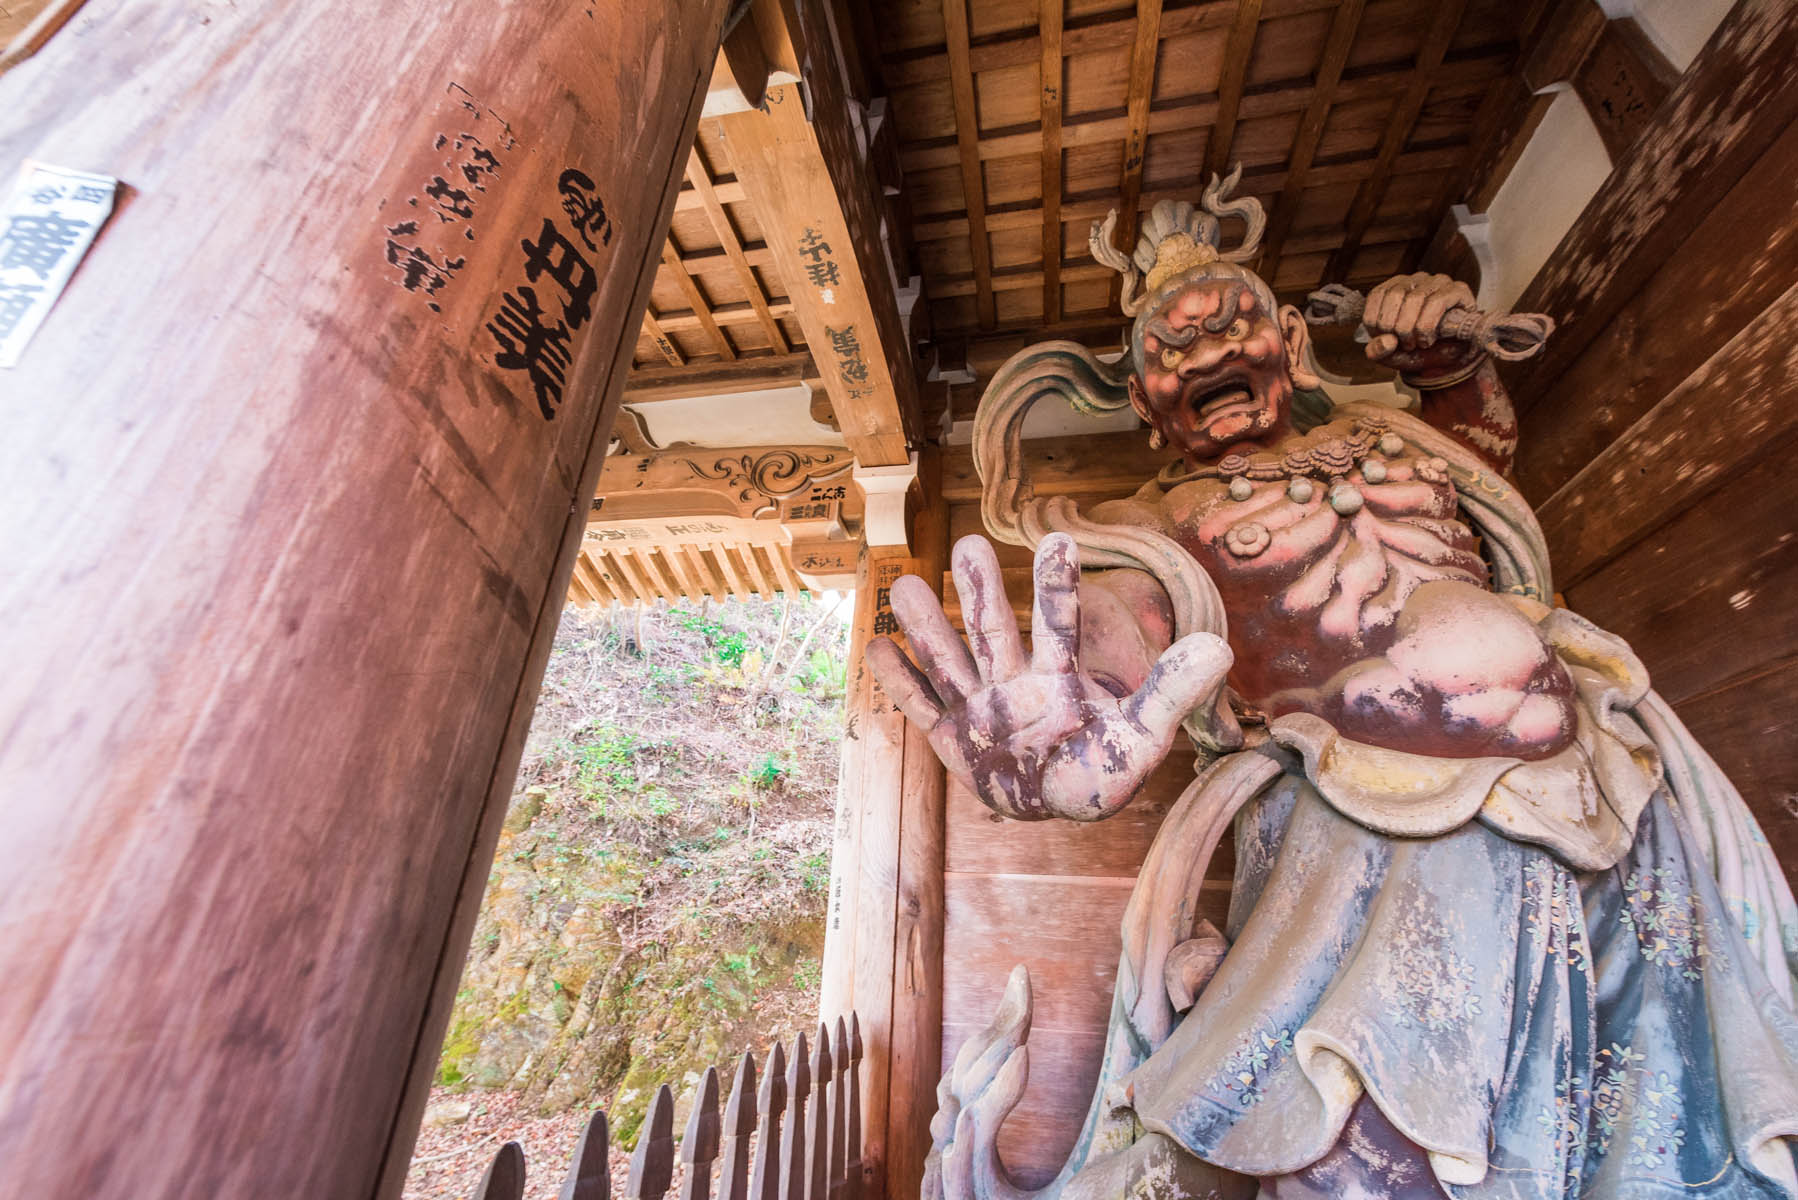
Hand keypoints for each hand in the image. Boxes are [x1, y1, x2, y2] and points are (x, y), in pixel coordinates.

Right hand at [867, 533, 1231, 821]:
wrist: (1058, 803)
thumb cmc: (1099, 768)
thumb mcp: (1141, 737)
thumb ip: (1170, 691)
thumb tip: (1222, 647)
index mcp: (1059, 677)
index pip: (1059, 625)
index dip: (1056, 587)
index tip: (1058, 538)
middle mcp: (1014, 682)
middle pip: (994, 631)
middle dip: (980, 592)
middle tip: (969, 542)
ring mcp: (979, 707)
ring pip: (950, 660)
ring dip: (928, 627)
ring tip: (904, 584)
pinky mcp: (952, 737)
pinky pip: (921, 708)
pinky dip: (898, 683)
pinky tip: (874, 647)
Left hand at [1362, 271, 1481, 375]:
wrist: (1450, 360)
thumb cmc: (1418, 351)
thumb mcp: (1391, 354)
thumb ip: (1378, 350)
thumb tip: (1386, 341)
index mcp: (1395, 287)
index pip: (1377, 294)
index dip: (1375, 322)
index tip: (1386, 340)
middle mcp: (1416, 279)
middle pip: (1394, 295)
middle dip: (1394, 327)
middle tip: (1403, 345)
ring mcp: (1438, 282)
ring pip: (1415, 298)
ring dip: (1411, 328)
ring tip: (1415, 344)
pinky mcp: (1458, 290)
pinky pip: (1436, 303)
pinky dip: (1427, 326)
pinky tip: (1427, 340)